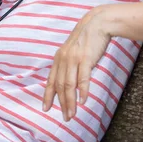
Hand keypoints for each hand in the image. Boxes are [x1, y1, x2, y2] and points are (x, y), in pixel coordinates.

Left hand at [43, 5, 113, 120]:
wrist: (97, 24)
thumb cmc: (86, 40)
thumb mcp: (73, 52)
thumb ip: (68, 65)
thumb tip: (68, 82)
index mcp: (59, 58)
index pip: (51, 80)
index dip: (47, 95)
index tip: (45, 108)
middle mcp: (63, 59)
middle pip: (60, 86)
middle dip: (62, 103)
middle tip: (65, 118)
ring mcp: (74, 59)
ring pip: (69, 85)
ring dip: (70, 102)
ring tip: (72, 114)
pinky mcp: (85, 58)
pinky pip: (82, 78)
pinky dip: (82, 91)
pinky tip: (83, 101)